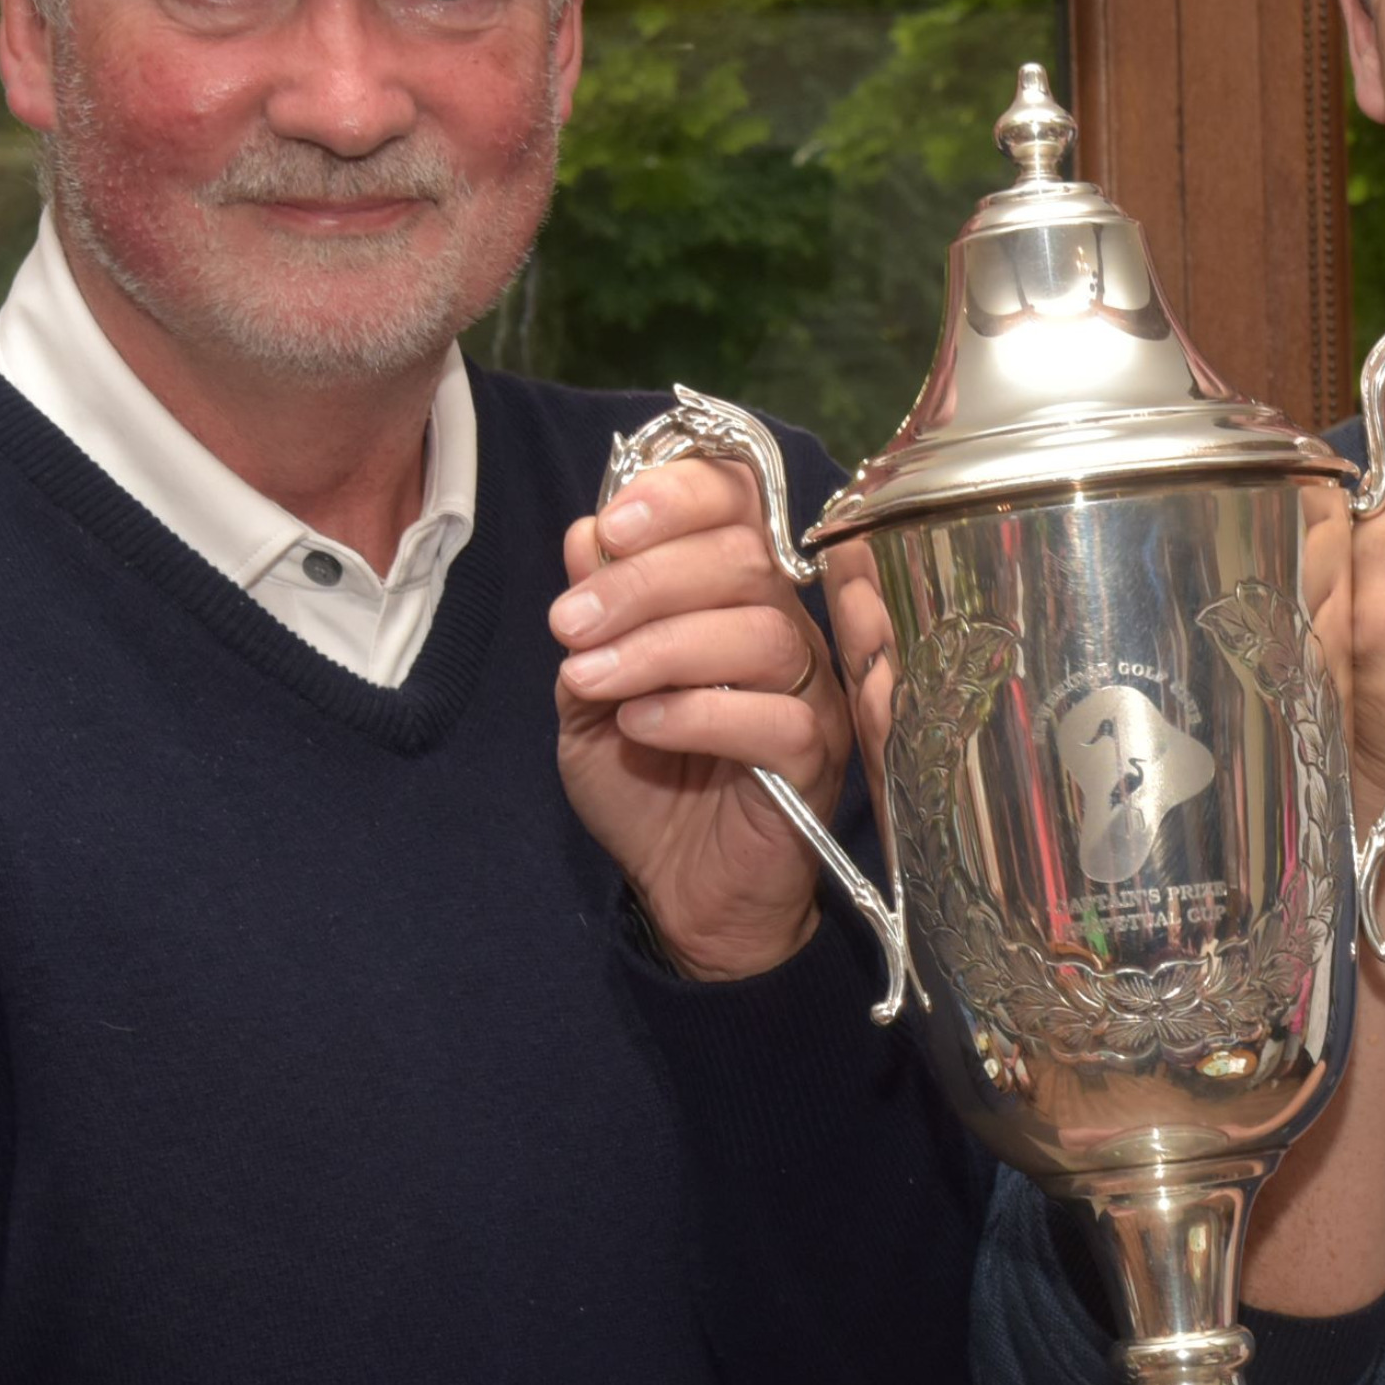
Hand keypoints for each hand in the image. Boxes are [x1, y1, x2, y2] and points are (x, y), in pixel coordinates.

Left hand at [551, 457, 846, 980]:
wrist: (683, 889)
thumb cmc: (647, 786)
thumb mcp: (590, 693)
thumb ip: (592, 617)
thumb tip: (585, 532)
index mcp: (734, 595)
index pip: (739, 506)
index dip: (681, 495)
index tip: (610, 525)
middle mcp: (783, 629)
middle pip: (742, 561)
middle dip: (641, 582)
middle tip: (568, 625)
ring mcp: (809, 692)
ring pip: (758, 633)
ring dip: (656, 648)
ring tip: (587, 682)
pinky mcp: (816, 758)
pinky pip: (773, 717)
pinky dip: (695, 713)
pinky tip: (640, 726)